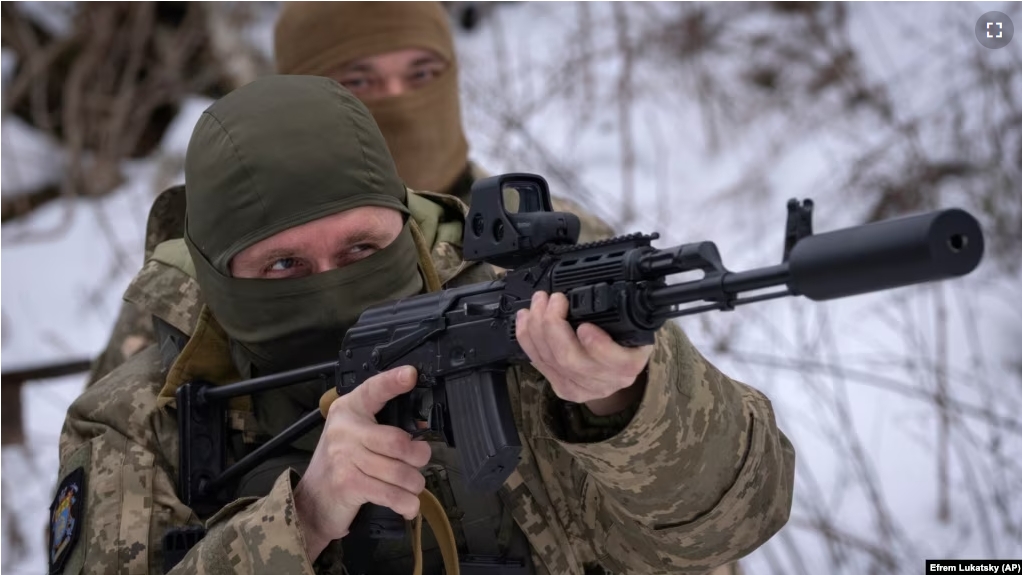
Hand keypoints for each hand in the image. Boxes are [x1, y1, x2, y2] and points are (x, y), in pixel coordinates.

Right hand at [294, 366, 430, 559]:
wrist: (312, 499)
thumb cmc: (342, 462)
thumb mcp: (357, 435)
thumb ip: (384, 427)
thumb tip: (422, 429)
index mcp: (349, 409)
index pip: (373, 390)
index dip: (392, 381)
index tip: (410, 374)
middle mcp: (345, 430)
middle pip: (397, 441)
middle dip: (419, 455)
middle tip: (420, 460)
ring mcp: (344, 458)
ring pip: (398, 471)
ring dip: (414, 483)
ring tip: (413, 485)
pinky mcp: (348, 484)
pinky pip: (389, 494)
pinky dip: (406, 503)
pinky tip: (409, 505)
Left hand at [515, 291, 652, 413]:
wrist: (617, 368)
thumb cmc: (625, 340)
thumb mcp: (633, 326)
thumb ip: (619, 315)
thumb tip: (597, 291)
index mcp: (628, 365)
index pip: (614, 360)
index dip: (597, 345)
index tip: (585, 326)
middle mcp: (605, 381)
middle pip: (570, 359)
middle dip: (553, 324)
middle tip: (553, 299)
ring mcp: (580, 388)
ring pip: (549, 360)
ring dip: (536, 327)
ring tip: (537, 302)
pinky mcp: (561, 387)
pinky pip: (537, 363)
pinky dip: (527, 338)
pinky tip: (525, 320)